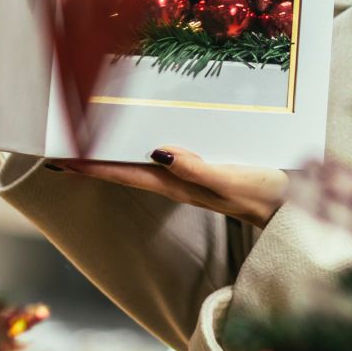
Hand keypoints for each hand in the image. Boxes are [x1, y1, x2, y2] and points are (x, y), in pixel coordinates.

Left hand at [60, 147, 287, 226]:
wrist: (291, 209)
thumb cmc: (264, 193)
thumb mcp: (232, 180)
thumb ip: (197, 169)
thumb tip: (158, 151)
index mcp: (178, 185)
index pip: (126, 174)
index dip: (92, 167)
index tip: (60, 158)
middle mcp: (178, 182)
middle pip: (125, 170)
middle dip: (93, 162)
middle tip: (59, 150)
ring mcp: (190, 177)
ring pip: (141, 165)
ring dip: (114, 155)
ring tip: (88, 144)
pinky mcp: (204, 169)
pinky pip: (163, 158)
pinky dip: (143, 149)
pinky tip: (143, 141)